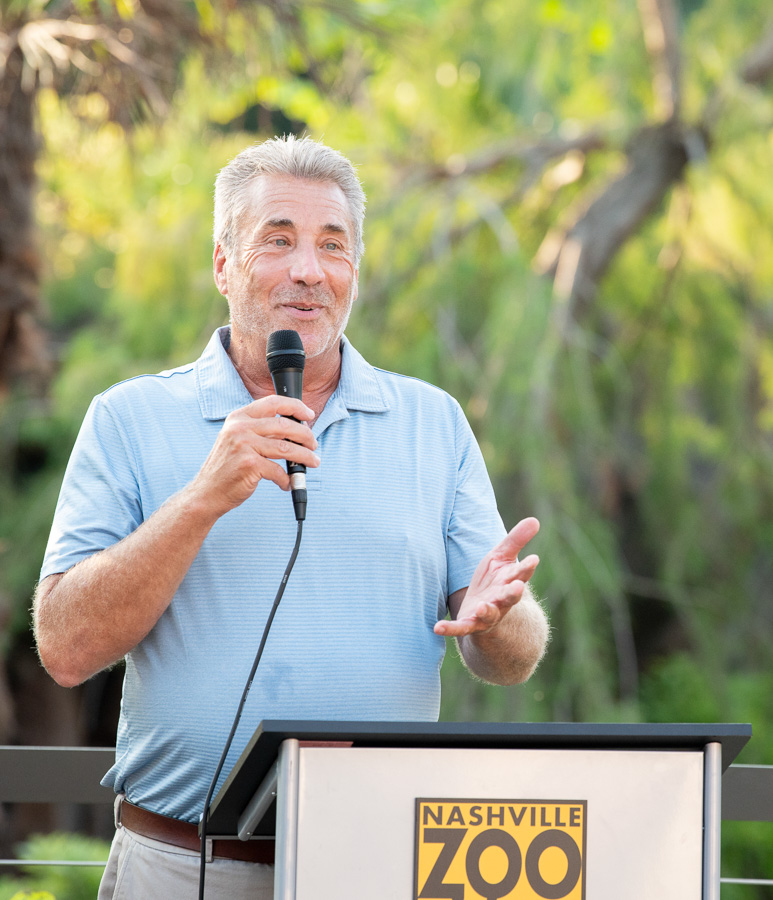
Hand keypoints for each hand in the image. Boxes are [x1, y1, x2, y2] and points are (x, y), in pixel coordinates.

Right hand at [188, 395, 319, 517]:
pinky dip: (287, 479)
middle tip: (313, 445)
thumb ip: (260, 430)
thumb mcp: (238, 439)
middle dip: (305, 435)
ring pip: (287, 448)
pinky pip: (278, 471)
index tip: (309, 414)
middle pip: (284, 425)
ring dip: (305, 457)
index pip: (273, 402)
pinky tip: (287, 483)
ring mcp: (244, 445)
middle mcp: (240, 428)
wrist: (207, 492)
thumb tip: (295, 429)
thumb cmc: (227, 467)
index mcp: (239, 417)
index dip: (295, 406)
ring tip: (313, 462)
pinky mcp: (249, 465)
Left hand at [434, 517, 539, 637]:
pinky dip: (450, 629)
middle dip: (514, 592)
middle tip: (519, 587)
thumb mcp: (503, 557)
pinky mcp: (470, 624)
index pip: (520, 573)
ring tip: (482, 607)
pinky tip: (438, 627)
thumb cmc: (495, 580)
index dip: (527, 567)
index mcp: (509, 581)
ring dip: (486, 611)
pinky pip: (460, 628)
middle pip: (510, 596)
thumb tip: (535, 520)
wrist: (486, 613)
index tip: (534, 559)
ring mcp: (487, 614)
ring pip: (489, 614)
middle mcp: (502, 600)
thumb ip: (516, 540)